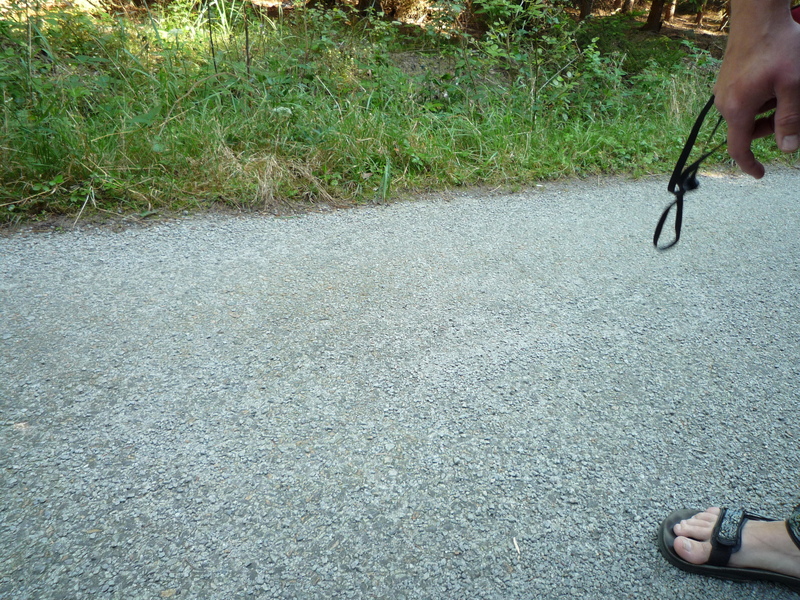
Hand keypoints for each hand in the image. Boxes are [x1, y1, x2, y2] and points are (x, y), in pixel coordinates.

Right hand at [713, 2, 799, 177]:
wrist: (758, 16)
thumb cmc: (777, 46)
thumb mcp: (793, 85)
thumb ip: (790, 119)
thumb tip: (788, 149)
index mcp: (737, 109)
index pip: (739, 148)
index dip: (749, 164)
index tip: (760, 174)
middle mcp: (724, 103)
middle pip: (747, 130)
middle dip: (769, 127)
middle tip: (791, 108)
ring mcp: (723, 90)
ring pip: (747, 113)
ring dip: (766, 110)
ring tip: (784, 87)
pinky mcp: (727, 80)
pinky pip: (743, 99)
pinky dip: (760, 98)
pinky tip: (773, 80)